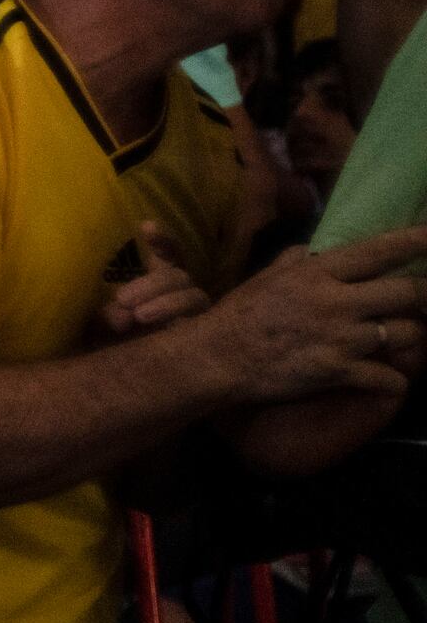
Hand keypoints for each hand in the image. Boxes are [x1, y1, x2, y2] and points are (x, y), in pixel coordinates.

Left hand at [96, 222, 211, 337]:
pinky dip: (184, 326)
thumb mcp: (106, 325)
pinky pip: (204, 329)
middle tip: (123, 299)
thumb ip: (109, 316)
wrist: (128, 377)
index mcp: (162, 282)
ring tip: (140, 315)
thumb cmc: (118, 342)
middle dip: (152, 283)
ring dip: (168, 304)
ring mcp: (199, 315)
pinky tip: (168, 332)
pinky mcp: (207, 338)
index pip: (170, 253)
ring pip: (195, 298)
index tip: (146, 227)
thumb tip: (120, 317)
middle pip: (178, 277)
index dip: (164, 240)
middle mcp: (184, 295)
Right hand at [199, 226, 426, 403]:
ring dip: (411, 337)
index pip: (379, 251)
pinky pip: (389, 378)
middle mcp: (336, 302)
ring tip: (403, 338)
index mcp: (318, 273)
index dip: (415, 241)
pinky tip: (389, 381)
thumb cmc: (239, 314)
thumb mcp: (265, 277)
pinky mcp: (339, 371)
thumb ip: (295, 260)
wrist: (217, 357)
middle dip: (426, 295)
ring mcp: (341, 338)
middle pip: (409, 292)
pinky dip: (393, 382)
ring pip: (408, 334)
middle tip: (425, 298)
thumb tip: (313, 249)